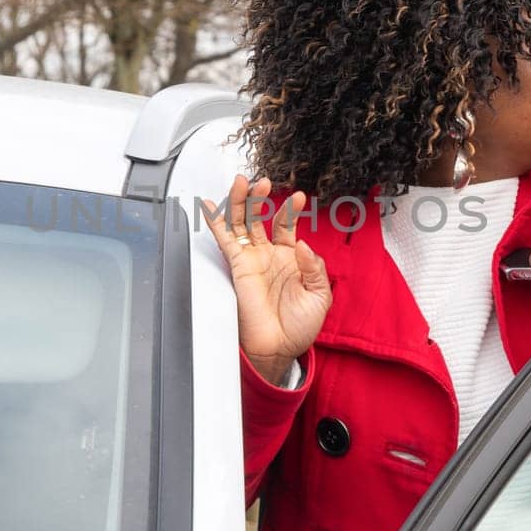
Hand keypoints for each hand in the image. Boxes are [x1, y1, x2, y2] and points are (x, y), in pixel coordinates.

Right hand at [204, 174, 332, 385]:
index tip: (299, 197)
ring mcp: (251, 259)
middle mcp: (268, 254)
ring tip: (243, 183)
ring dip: (240, 202)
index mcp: (290, 258)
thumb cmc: (299, 326)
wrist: (279, 348)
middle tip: (264, 182)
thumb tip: (303, 244)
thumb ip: (315, 267)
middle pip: (259, 217)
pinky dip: (216, 221)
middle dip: (260, 198)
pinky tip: (210, 205)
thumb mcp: (320, 294)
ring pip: (241, 222)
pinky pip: (225, 239)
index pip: (286, 225)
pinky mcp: (237, 266)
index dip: (291, 210)